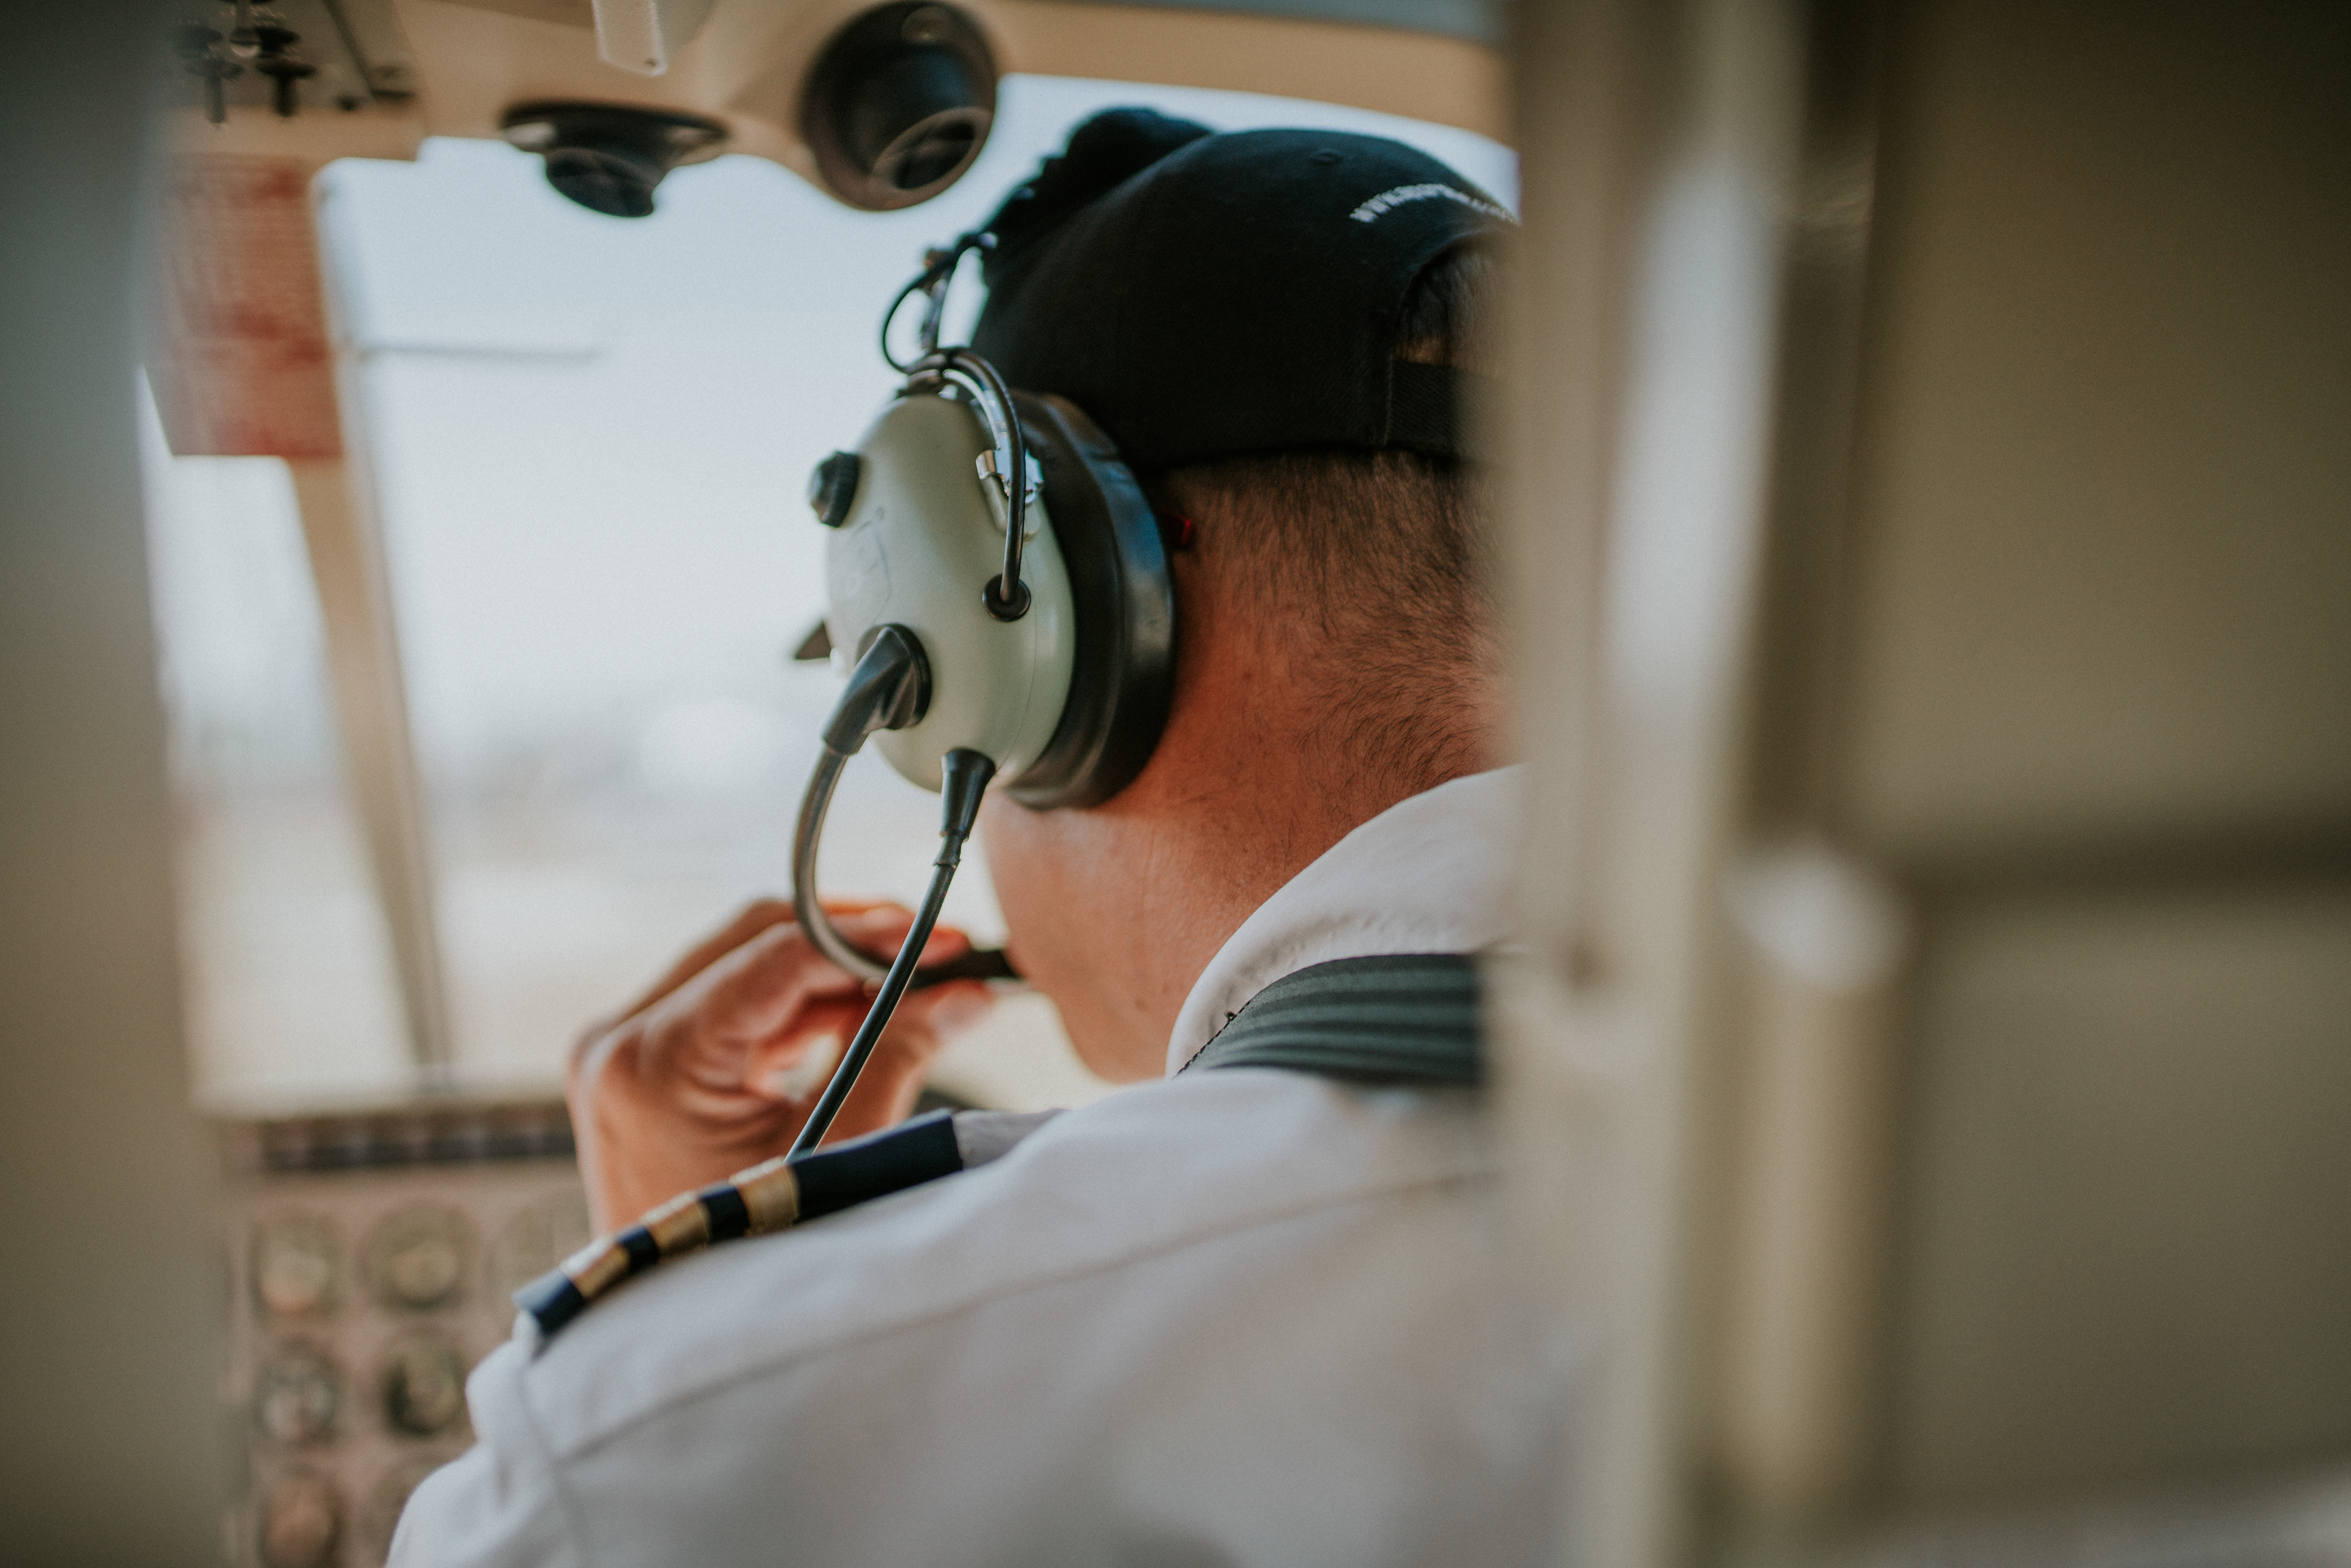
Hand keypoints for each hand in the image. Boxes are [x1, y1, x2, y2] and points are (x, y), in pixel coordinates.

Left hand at [567, 899, 994, 1232]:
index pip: (775, 957)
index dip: (868, 937)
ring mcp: (624, 1048)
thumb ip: (896, 1057)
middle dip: (853, 942)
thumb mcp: (833, 1152)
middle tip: (941, 951)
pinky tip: (870, 1012)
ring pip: (745, 963)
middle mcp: (620, 1039)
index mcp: (651, 1060)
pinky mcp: (642, 1063)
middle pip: (754, 940)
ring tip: (918, 984)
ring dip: (831, 970)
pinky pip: (731, 1004)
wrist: (675, 1329)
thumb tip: (969, 994)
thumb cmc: (752, 1251)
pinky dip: (799, 1004)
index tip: (944, 938)